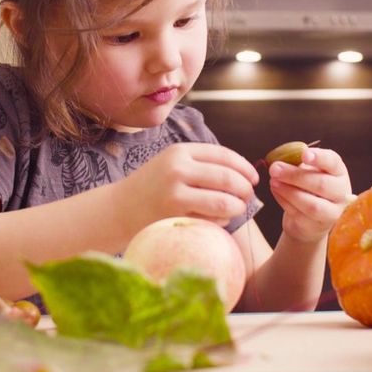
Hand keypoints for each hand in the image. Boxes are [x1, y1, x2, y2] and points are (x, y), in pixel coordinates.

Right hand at [114, 143, 258, 232]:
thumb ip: (201, 164)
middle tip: (248, 197)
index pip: (224, 155)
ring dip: (237, 207)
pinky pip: (211, 218)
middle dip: (245, 189)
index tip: (254, 178)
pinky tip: (217, 220)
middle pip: (228, 177)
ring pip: (224, 200)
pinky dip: (221, 220)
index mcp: (180, 151)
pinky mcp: (174, 213)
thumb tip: (242, 172)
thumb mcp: (171, 164)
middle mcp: (178, 167)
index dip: (244, 167)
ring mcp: (175, 191)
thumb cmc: (151, 188)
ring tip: (236, 209)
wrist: (118, 209)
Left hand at [268, 147, 351, 243]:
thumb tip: (280, 163)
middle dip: (295, 175)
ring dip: (288, 191)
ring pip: (311, 204)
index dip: (320, 158)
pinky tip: (275, 191)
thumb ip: (299, 164)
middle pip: (321, 184)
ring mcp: (331, 213)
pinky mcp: (316, 227)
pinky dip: (284, 201)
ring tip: (273, 181)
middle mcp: (341, 194)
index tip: (304, 154)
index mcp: (339, 173)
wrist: (310, 219)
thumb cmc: (309, 188)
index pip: (334, 162)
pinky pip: (299, 214)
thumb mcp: (308, 172)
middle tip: (275, 168)